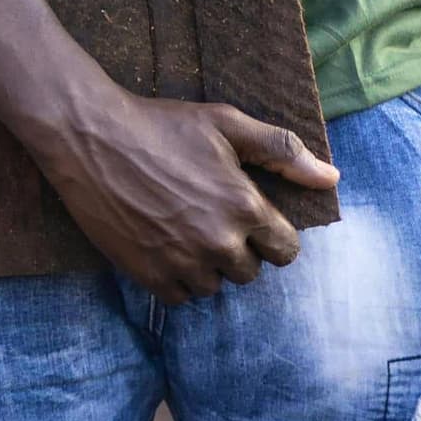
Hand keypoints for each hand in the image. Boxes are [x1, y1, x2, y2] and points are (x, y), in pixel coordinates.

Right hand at [34, 88, 340, 302]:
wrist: (87, 136)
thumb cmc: (159, 124)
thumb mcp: (224, 123)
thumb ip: (282, 150)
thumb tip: (332, 178)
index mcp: (244, 206)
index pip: (285, 251)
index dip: (269, 236)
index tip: (247, 221)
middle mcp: (219, 241)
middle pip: (249, 272)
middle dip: (234, 251)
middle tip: (205, 219)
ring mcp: (181, 261)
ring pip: (213, 287)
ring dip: (204, 267)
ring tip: (181, 233)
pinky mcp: (147, 273)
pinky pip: (179, 297)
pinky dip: (174, 278)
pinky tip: (160, 248)